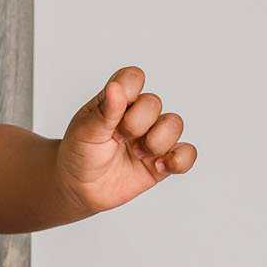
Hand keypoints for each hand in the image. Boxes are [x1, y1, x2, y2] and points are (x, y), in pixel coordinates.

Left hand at [54, 65, 195, 215]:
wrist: (80, 189)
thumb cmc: (80, 154)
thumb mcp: (84, 132)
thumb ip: (104, 111)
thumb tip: (116, 87)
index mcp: (116, 100)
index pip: (132, 78)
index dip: (129, 90)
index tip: (114, 111)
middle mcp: (137, 115)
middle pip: (154, 102)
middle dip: (136, 124)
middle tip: (118, 138)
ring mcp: (152, 136)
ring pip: (174, 124)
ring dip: (157, 141)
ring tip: (137, 154)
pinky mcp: (163, 160)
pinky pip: (187, 153)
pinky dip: (179, 159)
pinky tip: (157, 166)